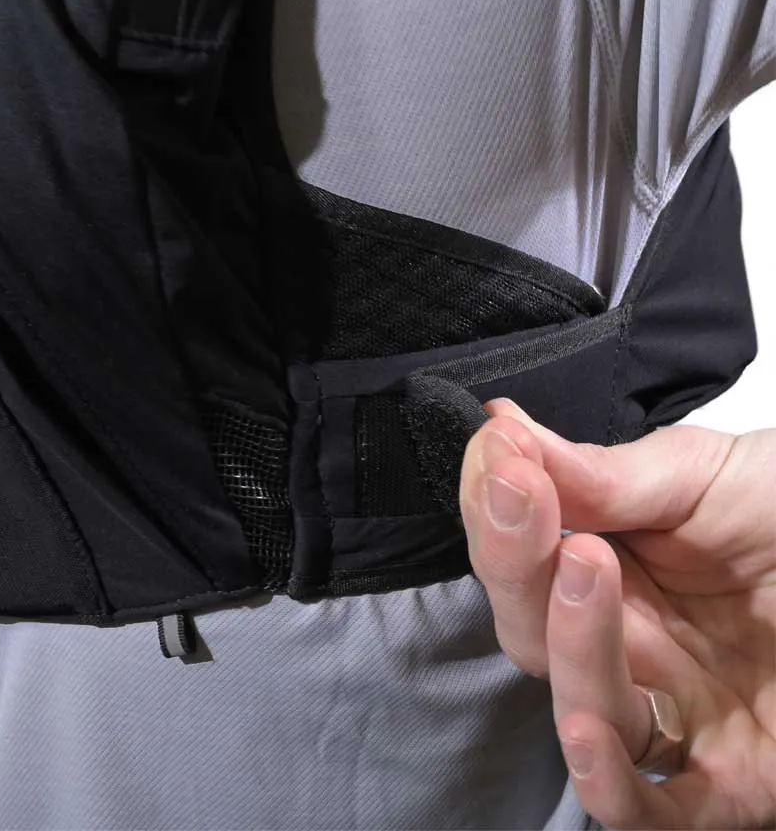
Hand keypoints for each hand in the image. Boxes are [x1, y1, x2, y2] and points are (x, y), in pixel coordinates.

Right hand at [459, 399, 775, 828]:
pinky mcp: (730, 781)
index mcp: (607, 561)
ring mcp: (673, 712)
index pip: (520, 547)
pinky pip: (657, 811)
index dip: (494, 505)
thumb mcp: (706, 474)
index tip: (501, 455)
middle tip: (529, 499)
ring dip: (568, 645)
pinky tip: (586, 736)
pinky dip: (612, 787)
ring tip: (586, 565)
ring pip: (583, 708)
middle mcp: (624, 641)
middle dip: (517, 562)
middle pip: (532, 628)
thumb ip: (605, 471)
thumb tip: (500, 431)